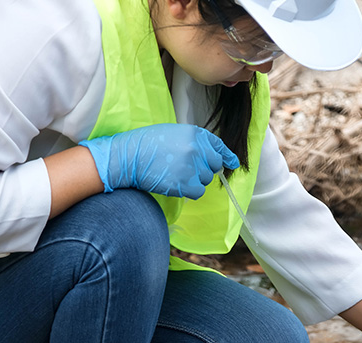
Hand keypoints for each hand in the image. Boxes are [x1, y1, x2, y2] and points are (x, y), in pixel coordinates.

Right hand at [79, 124, 239, 198]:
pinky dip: (189, 190)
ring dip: (194, 180)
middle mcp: (197, 149)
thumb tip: (214, 155)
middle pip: (214, 165)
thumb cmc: (147, 144)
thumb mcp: (173, 132)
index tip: (232, 163)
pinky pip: (198, 191)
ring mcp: (193, 167)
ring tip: (174, 172)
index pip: (219, 147)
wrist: (128, 157)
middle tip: (186, 168)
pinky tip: (175, 183)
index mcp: (195, 134)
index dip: (227, 157)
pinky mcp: (186, 183)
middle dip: (204, 169)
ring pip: (205, 180)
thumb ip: (194, 141)